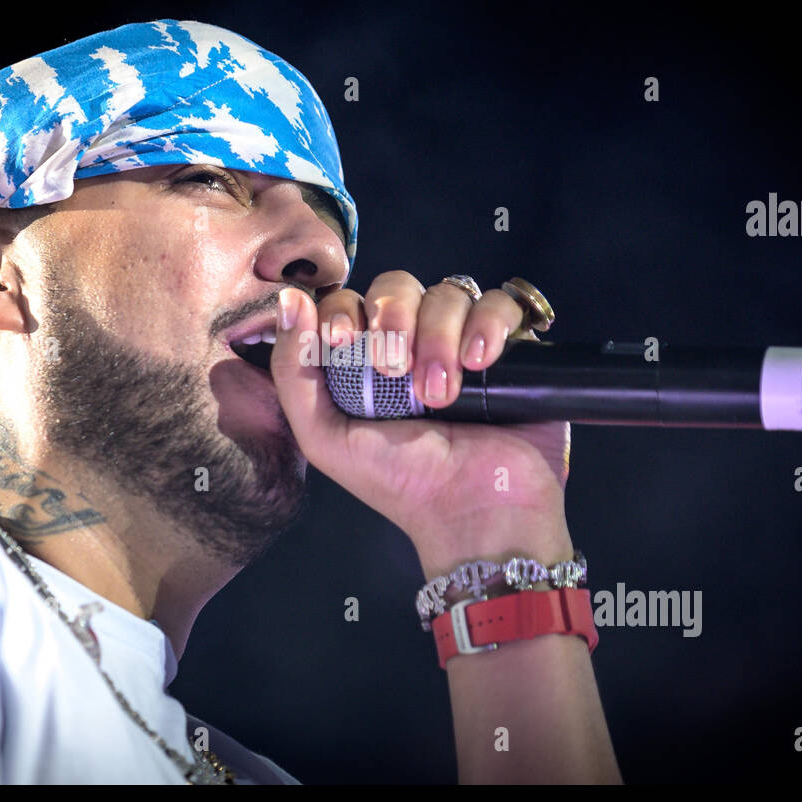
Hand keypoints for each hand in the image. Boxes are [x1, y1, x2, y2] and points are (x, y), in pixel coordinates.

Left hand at [270, 271, 573, 576]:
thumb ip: (293, 372)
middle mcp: (415, 345)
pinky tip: (478, 362)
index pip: (351, 301)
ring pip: (450, 293)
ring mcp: (464, 344)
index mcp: (367, 361)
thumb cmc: (399, 484)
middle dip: (394, 318)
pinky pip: (501, 304)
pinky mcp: (512, 349)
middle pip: (399, 286)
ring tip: (442, 395)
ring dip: (439, 336)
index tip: (345, 341)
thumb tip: (289, 301)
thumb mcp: (325, 437)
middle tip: (396, 370)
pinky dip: (488, 324)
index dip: (344, 310)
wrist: (473, 515)